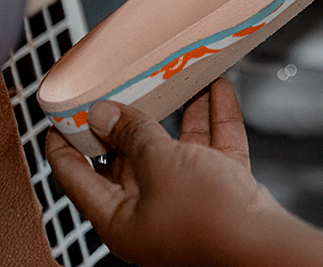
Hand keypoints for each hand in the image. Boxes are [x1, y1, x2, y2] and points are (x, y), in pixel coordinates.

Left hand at [45, 78, 284, 266]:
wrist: (264, 244)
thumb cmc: (204, 217)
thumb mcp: (159, 164)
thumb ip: (134, 135)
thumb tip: (105, 114)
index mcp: (119, 217)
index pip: (77, 177)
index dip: (64, 145)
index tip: (59, 114)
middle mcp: (150, 210)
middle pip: (130, 158)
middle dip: (131, 118)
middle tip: (123, 83)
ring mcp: (187, 199)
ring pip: (177, 147)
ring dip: (180, 111)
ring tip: (175, 77)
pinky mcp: (221, 188)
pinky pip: (213, 147)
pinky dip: (215, 118)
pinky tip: (218, 88)